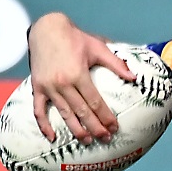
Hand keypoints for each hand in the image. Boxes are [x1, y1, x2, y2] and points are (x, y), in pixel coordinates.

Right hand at [26, 11, 132, 142]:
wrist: (47, 29)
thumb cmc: (75, 38)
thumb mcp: (98, 47)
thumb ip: (116, 63)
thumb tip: (134, 77)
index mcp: (78, 74)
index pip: (95, 102)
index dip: (106, 117)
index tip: (115, 127)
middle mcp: (62, 83)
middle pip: (81, 112)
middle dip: (95, 127)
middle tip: (106, 139)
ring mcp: (48, 87)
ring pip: (64, 114)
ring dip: (75, 130)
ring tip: (87, 141)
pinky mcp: (37, 87)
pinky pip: (38, 110)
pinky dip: (44, 125)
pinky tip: (52, 137)